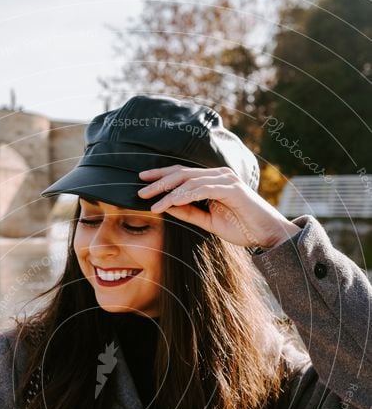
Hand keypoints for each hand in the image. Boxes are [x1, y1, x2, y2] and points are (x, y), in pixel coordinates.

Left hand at [137, 165, 300, 248]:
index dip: (162, 176)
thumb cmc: (242, 228)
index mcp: (214, 180)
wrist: (268, 234)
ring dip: (168, 192)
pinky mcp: (232, 188)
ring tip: (152, 202)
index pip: (183, 174)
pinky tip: (169, 204)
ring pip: (189, 180)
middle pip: (183, 173)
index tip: (143, 182)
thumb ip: (189, 212)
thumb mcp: (208, 221)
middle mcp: (220, 175)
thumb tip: (167, 206)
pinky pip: (201, 189)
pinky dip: (183, 196)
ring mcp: (226, 180)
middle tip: (140, 190)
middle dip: (159, 181)